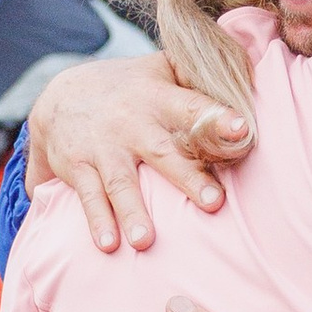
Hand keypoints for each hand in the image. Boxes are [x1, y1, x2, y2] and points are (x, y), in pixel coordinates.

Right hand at [28, 58, 253, 254]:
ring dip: (133, 211)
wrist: (61, 96)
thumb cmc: (129, 88)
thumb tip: (251, 65)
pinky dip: (97, 221)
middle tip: (213, 202)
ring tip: (145, 241)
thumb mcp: (159, 69)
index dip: (216, 117)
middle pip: (163, 153)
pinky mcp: (79, 168)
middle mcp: (132, 124)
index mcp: (158, 98)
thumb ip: (197, 72)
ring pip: (122, 183)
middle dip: (187, 177)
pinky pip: (90, 197)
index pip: (192, 106)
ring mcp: (104, 148)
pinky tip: (108, 245)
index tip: (240, 130)